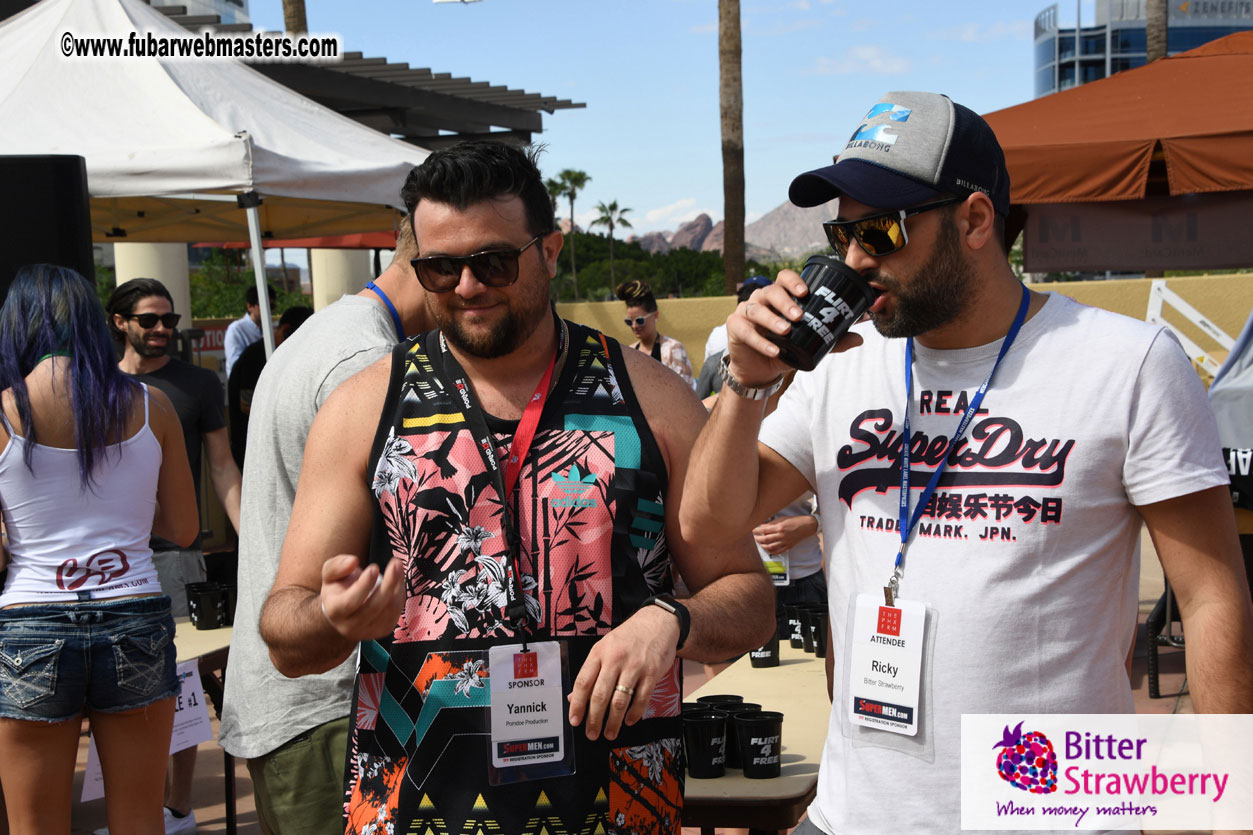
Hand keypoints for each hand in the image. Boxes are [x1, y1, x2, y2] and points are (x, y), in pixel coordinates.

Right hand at [319, 554, 405, 642]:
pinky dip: (400, 592)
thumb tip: (353, 561)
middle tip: (395, 563)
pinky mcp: (383, 630)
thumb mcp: (330, 573)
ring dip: (397, 585)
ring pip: (388, 610)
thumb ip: (337, 566)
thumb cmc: (338, 587)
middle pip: (373, 608)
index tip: (374, 567)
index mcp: (335, 611)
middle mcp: (350, 626)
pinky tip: (398, 578)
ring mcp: (368, 631)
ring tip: (397, 565)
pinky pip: (396, 611)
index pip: (350, 602)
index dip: (364, 585)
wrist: (345, 610)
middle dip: (387, 584)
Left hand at [568, 605, 678, 740]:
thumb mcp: (605, 647)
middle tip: (592, 733)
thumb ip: (591, 672)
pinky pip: (641, 698)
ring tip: (609, 733)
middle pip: (600, 695)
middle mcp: (615, 659)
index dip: (577, 705)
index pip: (583, 682)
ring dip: (613, 721)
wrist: (658, 622)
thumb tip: (574, 697)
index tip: (575, 720)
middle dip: (594, 719)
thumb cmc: (629, 636)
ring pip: (620, 701)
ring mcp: (634, 666)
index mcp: (599, 652)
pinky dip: (634, 713)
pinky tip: (629, 720)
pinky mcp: (652, 673)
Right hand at [726, 270, 862, 386]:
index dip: (794, 281)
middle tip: (799, 315)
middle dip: (785, 301)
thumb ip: (832, 341)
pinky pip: (746, 330)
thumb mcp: (809, 344)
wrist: (761, 369)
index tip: (806, 291)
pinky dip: (760, 341)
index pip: (784, 278)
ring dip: (772, 320)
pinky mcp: (735, 327)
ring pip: (756, 308)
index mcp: (780, 296)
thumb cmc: (785, 349)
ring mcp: (746, 311)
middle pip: (771, 291)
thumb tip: (860, 338)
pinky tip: (773, 350)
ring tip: (786, 331)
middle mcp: (762, 299)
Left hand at [753, 515, 818, 554]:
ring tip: (759, 542)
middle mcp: (782, 536)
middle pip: (765, 539)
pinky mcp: (788, 546)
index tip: (753, 530)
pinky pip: (778, 551)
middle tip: (754, 536)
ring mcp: (785, 542)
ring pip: (770, 547)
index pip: (764, 530)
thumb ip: (772, 523)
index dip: (756, 530)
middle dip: (757, 538)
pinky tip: (768, 549)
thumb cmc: (795, 521)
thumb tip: (762, 525)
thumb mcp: (782, 519)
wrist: (806, 526)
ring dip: (763, 545)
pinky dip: (771, 551)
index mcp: (780, 527)